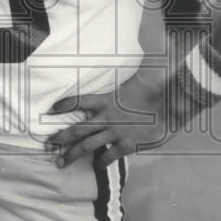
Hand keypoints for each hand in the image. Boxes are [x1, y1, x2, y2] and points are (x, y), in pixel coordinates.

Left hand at [47, 71, 174, 167]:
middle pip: (77, 129)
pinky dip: (102, 162)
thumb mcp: (135, 80)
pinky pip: (110, 155)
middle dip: (60, 137)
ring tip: (60, 162)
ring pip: (87, 146)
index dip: (63, 104)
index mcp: (107, 100)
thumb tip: (127, 54)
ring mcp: (116, 132)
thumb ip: (124, 78)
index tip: (50, 109)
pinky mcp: (128, 145)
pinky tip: (98, 166)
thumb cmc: (156, 90)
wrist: (172, 106)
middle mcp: (107, 117)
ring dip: (72, 155)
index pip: (79, 101)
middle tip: (48, 144)